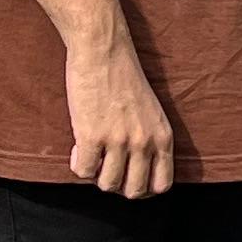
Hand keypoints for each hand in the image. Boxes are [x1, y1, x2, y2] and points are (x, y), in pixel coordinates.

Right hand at [65, 29, 173, 198]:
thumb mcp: (151, 112)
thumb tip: (137, 170)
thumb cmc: (124, 78)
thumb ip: (150, 140)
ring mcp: (118, 140)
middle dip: (118, 186)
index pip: (162, 185)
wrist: (103, 51)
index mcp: (163, 137)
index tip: (129, 179)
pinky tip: (77, 148)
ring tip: (92, 155)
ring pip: (107, 185)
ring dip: (96, 175)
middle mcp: (144, 142)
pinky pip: (83, 171)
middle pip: (134, 191)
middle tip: (106, 168)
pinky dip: (78, 165)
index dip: (144, 189)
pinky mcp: (91, 135)